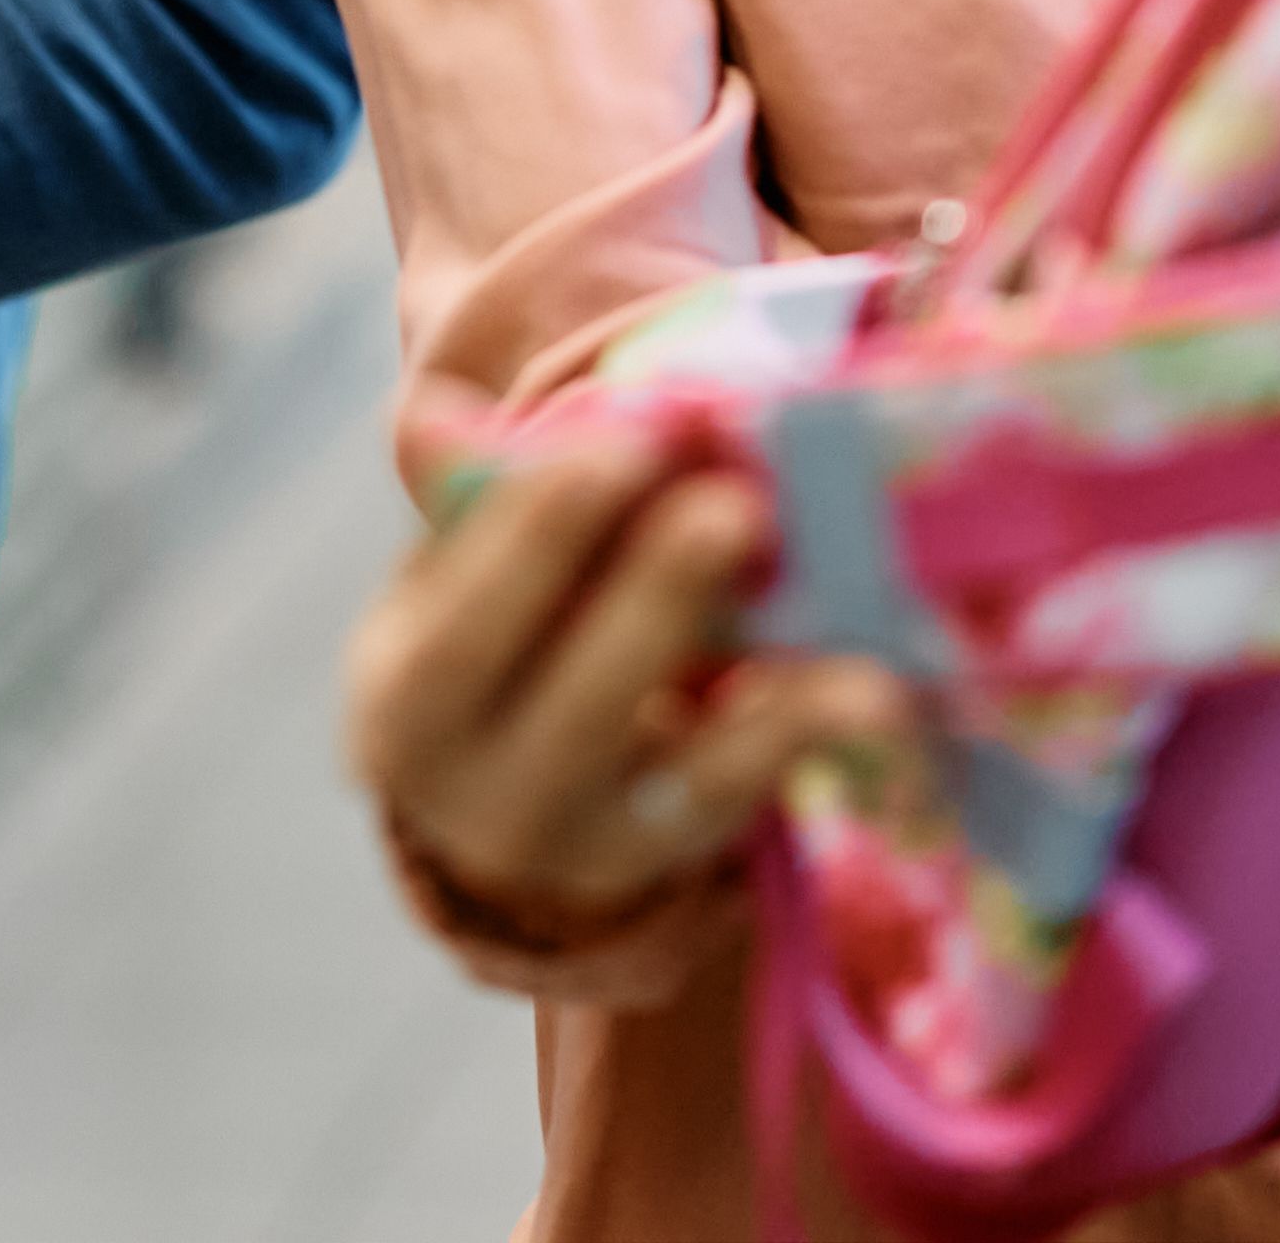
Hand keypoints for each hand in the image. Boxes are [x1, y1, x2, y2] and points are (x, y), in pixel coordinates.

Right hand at [345, 432, 911, 944]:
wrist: (492, 783)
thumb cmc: (483, 629)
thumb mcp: (447, 572)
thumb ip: (465, 500)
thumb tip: (443, 418)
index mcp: (406, 709)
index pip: (465, 628)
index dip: (537, 537)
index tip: (624, 443)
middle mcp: (483, 803)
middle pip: (575, 709)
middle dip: (657, 602)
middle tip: (734, 508)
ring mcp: (586, 849)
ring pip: (680, 782)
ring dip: (768, 710)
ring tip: (852, 653)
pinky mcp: (675, 860)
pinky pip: (753, 806)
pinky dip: (809, 746)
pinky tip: (873, 694)